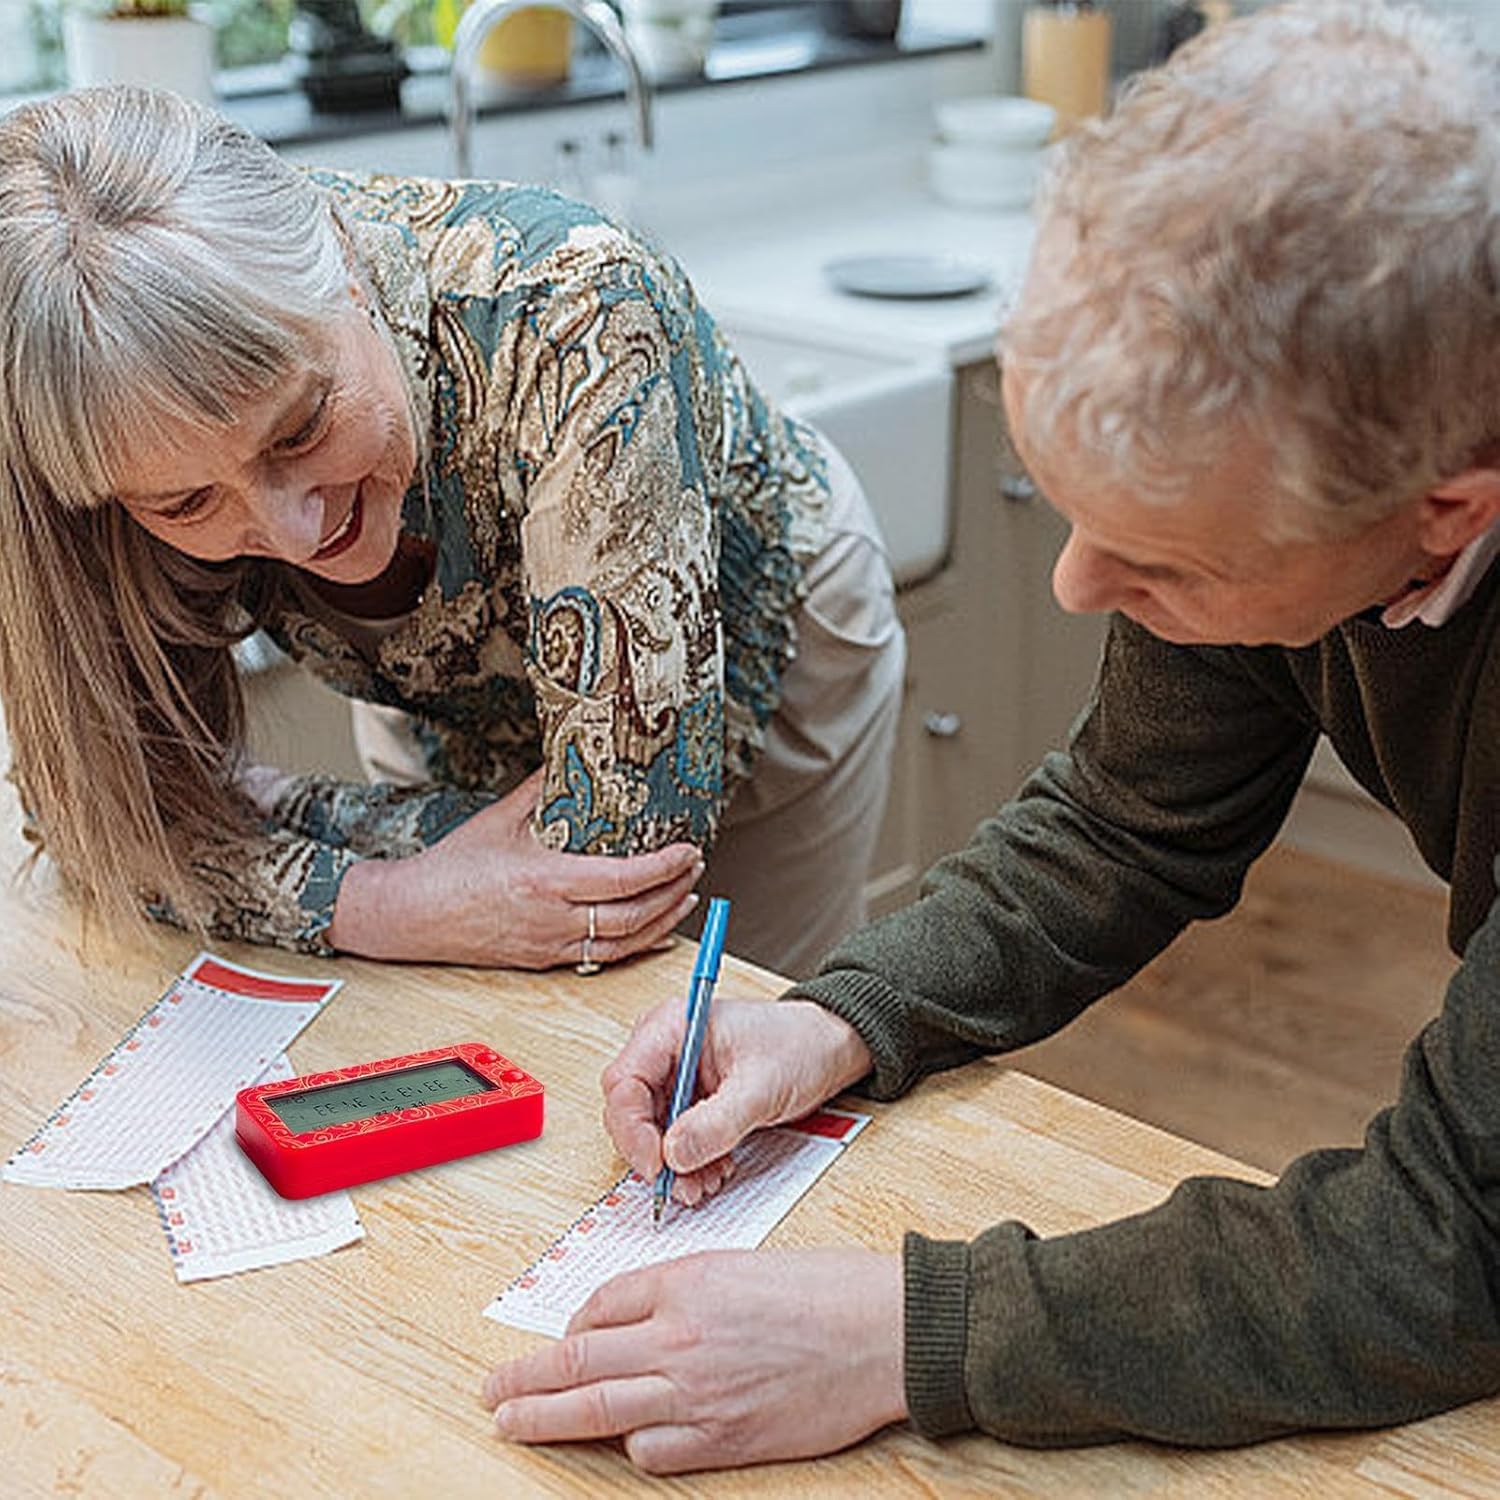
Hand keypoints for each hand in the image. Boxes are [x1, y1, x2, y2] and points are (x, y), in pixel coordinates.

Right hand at [328, 769, 702, 967]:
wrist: (411, 915)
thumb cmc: (450, 868)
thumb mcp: (499, 818)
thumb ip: (541, 788)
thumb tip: (571, 756)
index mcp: (545, 880)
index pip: (623, 879)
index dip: (664, 867)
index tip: (688, 850)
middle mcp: (553, 919)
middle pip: (634, 914)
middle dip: (674, 891)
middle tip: (695, 868)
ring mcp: (551, 945)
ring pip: (625, 942)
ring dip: (664, 920)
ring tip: (686, 896)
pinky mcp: (545, 961)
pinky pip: (604, 958)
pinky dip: (638, 945)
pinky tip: (656, 931)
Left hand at [482, 1249, 905, 1472]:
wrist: (881, 1333)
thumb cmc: (822, 1289)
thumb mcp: (740, 1262)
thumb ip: (678, 1290)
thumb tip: (625, 1318)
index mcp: (685, 1283)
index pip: (599, 1305)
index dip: (571, 1324)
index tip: (557, 1338)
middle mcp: (680, 1339)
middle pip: (578, 1361)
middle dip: (525, 1380)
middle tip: (493, 1391)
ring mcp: (698, 1394)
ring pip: (598, 1410)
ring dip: (548, 1419)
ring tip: (515, 1424)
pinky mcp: (723, 1439)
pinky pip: (652, 1450)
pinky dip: (630, 1445)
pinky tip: (621, 1440)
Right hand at [602, 996, 872, 1205]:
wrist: (827, 1048)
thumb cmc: (798, 1046)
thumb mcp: (761, 1086)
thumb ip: (716, 1122)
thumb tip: (674, 1154)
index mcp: (671, 1027)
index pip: (624, 1082)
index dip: (631, 1128)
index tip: (656, 1164)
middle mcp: (664, 1050)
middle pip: (629, 1111)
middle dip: (653, 1153)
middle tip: (680, 1183)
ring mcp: (675, 1076)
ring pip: (650, 1132)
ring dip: (674, 1164)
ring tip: (706, 1182)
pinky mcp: (689, 1100)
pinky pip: (674, 1138)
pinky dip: (689, 1162)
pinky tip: (715, 1171)